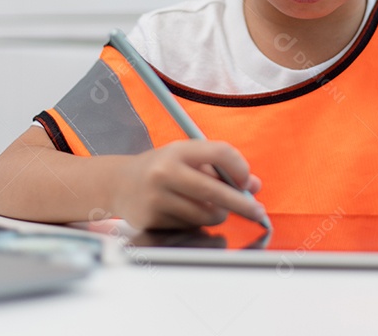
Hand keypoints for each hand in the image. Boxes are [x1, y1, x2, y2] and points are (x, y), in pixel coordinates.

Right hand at [111, 140, 264, 230]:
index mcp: (178, 150)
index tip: (247, 182)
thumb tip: (254, 186)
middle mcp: (165, 172)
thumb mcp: (188, 159)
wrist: (120, 184)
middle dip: (241, 204)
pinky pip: (189, 227)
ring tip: (211, 208)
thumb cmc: (163, 169)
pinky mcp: (152, 219)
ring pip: (205, 215)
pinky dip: (196, 223)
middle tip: (257, 212)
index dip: (239, 168)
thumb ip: (221, 169)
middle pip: (214, 191)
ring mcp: (156, 197)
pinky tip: (184, 212)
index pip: (220, 153)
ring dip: (217, 215)